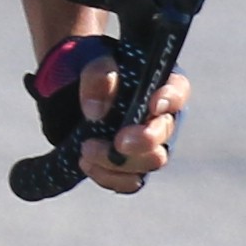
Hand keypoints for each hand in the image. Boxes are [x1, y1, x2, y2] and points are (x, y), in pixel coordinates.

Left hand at [32, 35, 186, 192]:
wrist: (68, 92)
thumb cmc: (91, 72)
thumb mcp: (91, 63)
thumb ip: (98, 77)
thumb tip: (96, 112)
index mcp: (160, 85)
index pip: (177, 91)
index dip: (169, 100)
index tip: (153, 105)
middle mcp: (160, 118)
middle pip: (165, 134)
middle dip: (144, 140)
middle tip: (119, 142)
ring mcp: (148, 145)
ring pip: (150, 162)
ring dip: (119, 161)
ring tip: (86, 149)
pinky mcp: (130, 166)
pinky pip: (130, 181)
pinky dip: (109, 176)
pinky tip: (87, 163)